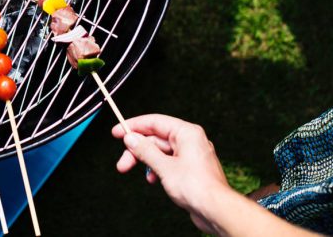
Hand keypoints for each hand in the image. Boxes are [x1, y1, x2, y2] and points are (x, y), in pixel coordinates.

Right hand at [113, 114, 233, 233]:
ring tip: (138, 174)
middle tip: (122, 163)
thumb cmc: (197, 187)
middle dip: (137, 151)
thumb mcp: (164, 167)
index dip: (134, 126)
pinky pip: (168, 163)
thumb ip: (145, 150)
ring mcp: (191, 155)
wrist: (216, 210)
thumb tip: (131, 138)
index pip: (155, 122)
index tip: (117, 131)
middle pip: (156, 139)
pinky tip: (153, 179)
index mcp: (187, 133)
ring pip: (161, 152)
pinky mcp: (190, 169)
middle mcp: (190, 140)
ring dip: (146, 162)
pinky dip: (157, 169)